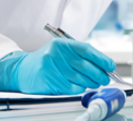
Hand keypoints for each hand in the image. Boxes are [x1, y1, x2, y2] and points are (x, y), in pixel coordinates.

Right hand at [0, 38, 115, 94]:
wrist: (22, 70)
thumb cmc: (47, 60)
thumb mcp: (62, 52)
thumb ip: (80, 56)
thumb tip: (103, 66)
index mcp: (61, 44)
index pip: (86, 50)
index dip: (101, 59)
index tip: (110, 66)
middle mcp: (55, 54)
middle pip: (84, 66)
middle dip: (99, 74)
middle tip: (105, 78)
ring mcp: (50, 67)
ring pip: (78, 78)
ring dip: (90, 82)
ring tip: (95, 83)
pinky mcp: (47, 80)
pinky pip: (70, 87)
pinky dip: (79, 88)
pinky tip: (81, 87)